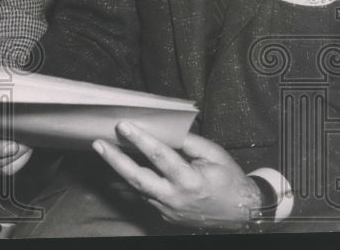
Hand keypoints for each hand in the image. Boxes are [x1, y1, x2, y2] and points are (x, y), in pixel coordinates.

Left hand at [93, 121, 261, 229]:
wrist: (241, 213)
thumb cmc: (229, 180)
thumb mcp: (214, 155)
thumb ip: (188, 142)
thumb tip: (163, 129)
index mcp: (191, 181)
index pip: (160, 157)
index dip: (140, 140)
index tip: (124, 125)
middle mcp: (176, 198)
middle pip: (138, 179)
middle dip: (115, 160)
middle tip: (98, 143)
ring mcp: (168, 210)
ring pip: (138, 188)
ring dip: (119, 169)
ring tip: (104, 150)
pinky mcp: (165, 215)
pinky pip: (145, 195)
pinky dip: (132, 181)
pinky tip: (121, 167)